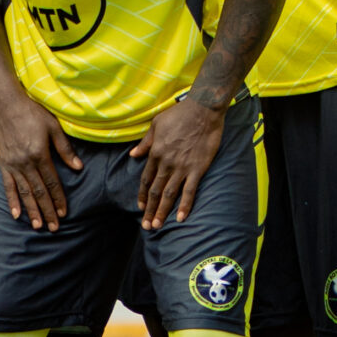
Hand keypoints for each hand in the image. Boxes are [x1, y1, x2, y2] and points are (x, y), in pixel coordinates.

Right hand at [0, 95, 81, 229]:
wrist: (7, 105)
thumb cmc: (32, 113)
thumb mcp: (54, 127)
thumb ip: (65, 149)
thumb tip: (78, 167)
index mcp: (40, 154)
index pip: (52, 182)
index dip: (58, 199)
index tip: (64, 213)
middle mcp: (26, 163)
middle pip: (39, 192)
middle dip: (47, 210)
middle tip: (53, 227)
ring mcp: (13, 165)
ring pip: (24, 192)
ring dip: (32, 210)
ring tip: (38, 225)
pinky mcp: (4, 164)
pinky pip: (8, 186)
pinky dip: (12, 200)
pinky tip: (16, 214)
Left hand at [129, 98, 225, 225]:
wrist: (202, 110)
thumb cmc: (179, 114)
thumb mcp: (156, 124)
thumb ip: (145, 142)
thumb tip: (133, 154)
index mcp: (156, 153)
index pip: (146, 179)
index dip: (142, 195)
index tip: (140, 207)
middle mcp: (166, 163)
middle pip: (155, 191)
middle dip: (150, 210)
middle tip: (146, 226)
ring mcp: (182, 167)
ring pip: (169, 194)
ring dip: (162, 211)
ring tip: (157, 225)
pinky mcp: (198, 168)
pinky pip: (190, 191)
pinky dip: (185, 205)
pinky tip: (181, 218)